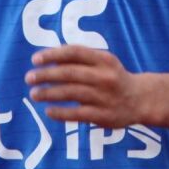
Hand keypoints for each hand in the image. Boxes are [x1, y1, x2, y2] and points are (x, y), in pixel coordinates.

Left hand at [25, 45, 147, 128]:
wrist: (139, 99)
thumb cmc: (112, 76)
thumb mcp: (103, 61)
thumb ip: (80, 57)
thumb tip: (49, 56)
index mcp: (104, 59)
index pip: (74, 52)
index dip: (53, 54)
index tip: (35, 59)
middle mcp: (104, 76)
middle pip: (70, 73)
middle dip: (46, 75)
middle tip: (29, 77)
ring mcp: (104, 97)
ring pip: (71, 93)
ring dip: (49, 93)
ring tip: (34, 94)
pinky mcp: (103, 116)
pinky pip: (77, 114)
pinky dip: (61, 113)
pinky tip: (48, 110)